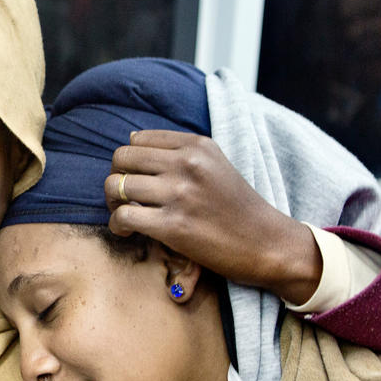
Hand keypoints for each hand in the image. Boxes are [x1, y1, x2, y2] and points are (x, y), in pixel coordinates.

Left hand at [103, 130, 321, 304]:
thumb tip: (132, 137)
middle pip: (121, 159)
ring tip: (126, 215)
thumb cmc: (237, 207)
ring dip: (113, 203)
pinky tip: (127, 231)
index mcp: (197, 146)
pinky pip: (123, 216)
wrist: (267, 243)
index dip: (129, 161)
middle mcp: (187, 164)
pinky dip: (117, 225)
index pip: (138, 139)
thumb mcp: (216, 164)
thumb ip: (179, 151)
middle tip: (124, 198)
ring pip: (116, 186)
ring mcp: (180, 194)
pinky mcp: (173, 226)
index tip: (137, 179)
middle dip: (116, 178)